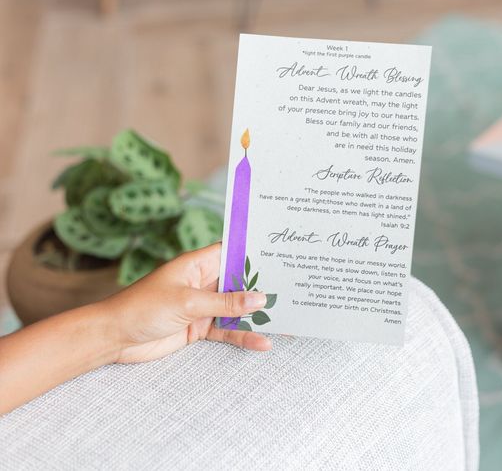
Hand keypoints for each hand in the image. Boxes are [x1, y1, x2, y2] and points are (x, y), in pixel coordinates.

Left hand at [106, 242, 271, 362]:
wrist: (114, 337)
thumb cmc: (143, 308)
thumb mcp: (188, 302)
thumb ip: (225, 302)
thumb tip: (260, 298)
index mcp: (198, 264)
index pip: (232, 251)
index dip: (255, 252)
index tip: (282, 254)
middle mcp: (203, 282)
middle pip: (240, 282)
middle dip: (263, 287)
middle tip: (294, 290)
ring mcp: (203, 306)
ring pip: (237, 309)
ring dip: (257, 316)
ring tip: (286, 321)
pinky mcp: (200, 327)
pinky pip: (228, 330)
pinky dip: (244, 336)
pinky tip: (262, 342)